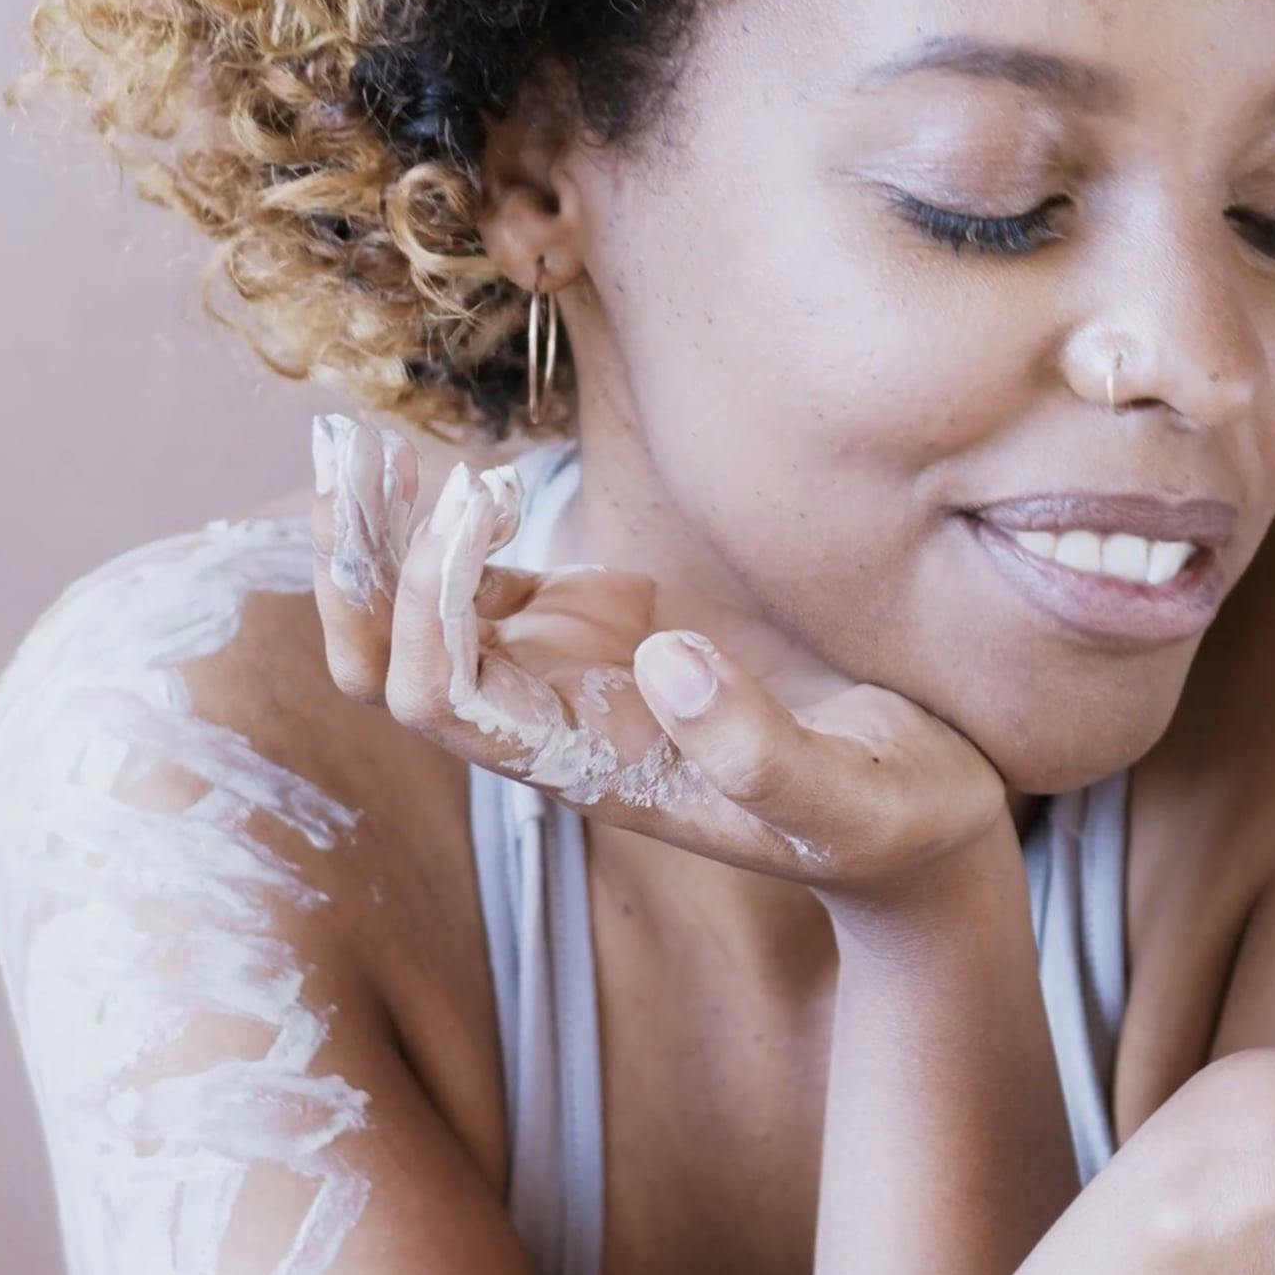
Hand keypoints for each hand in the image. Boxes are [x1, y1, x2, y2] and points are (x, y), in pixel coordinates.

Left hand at [309, 417, 1006, 903]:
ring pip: (429, 620)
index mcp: (589, 767)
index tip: (474, 499)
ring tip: (363, 440)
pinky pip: (498, 590)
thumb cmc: (896, 823)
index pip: (439, 700)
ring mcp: (576, 681)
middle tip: (347, 447)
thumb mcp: (851, 802)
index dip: (423, 602)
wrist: (926, 834)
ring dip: (385, 539)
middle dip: (357, 566)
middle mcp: (557, 727)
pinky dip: (458, 535)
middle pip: (393, 663)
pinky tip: (459, 468)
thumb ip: (759, 750)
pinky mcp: (612, 638)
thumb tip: (663, 656)